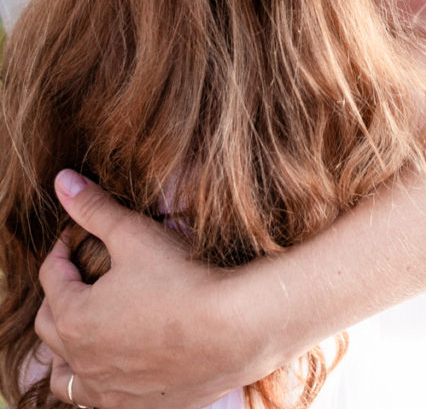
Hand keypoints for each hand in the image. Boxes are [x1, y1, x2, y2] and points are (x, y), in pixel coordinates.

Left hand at [37, 172, 271, 408]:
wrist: (233, 330)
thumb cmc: (182, 279)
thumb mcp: (134, 235)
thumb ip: (95, 209)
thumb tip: (62, 181)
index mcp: (74, 317)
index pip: (51, 277)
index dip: (62, 249)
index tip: (79, 235)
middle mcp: (83, 360)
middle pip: (50, 325)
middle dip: (60, 294)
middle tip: (82, 273)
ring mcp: (108, 388)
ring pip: (66, 376)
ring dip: (67, 350)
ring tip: (86, 327)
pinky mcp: (135, 405)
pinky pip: (98, 399)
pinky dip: (97, 379)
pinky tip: (116, 361)